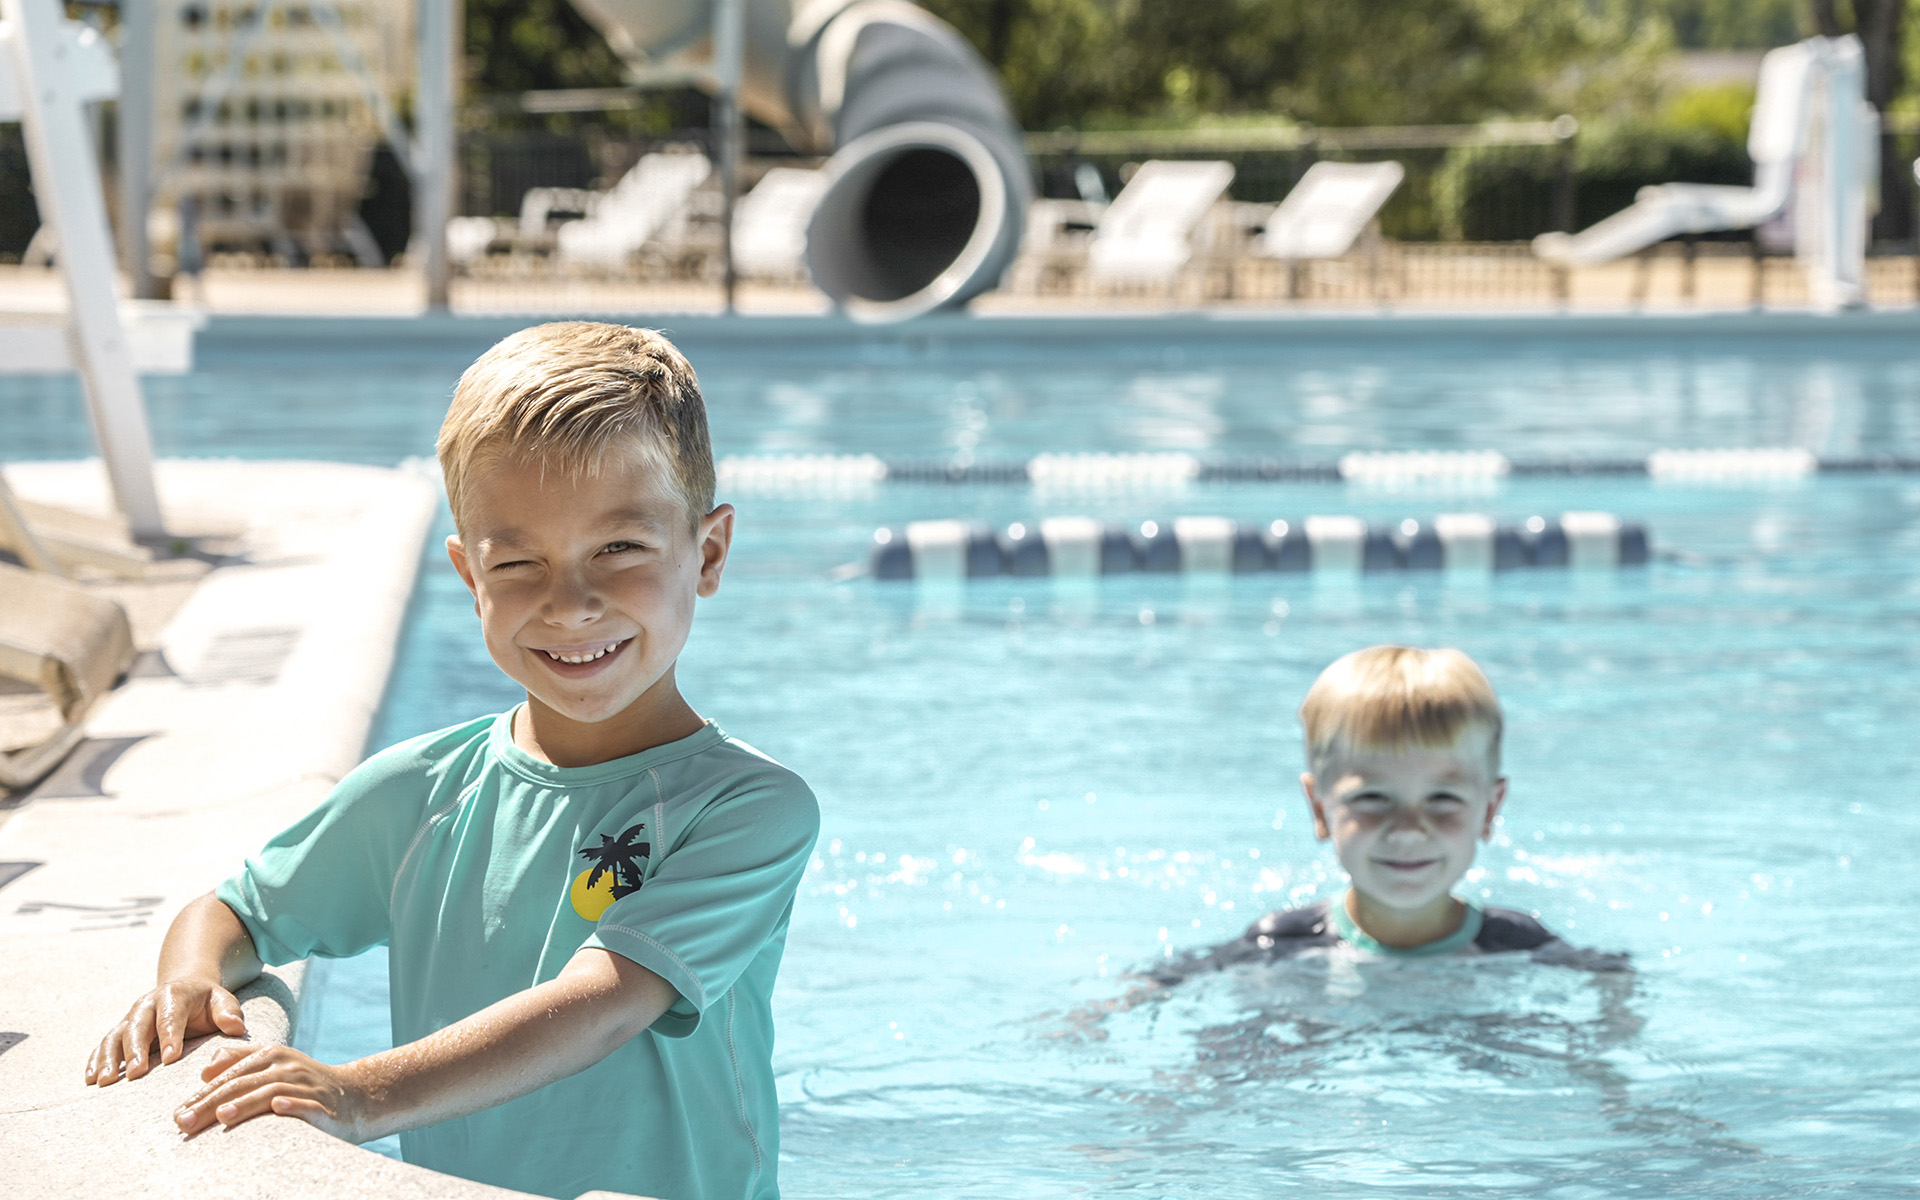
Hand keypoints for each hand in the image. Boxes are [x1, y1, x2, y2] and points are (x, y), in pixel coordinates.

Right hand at [85, 979, 247, 1085]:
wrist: (184, 991)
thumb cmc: (207, 1003)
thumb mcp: (222, 1001)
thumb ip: (229, 1013)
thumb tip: (235, 1027)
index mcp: (174, 995)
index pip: (171, 1016)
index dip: (170, 1036)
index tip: (171, 1058)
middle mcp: (147, 1005)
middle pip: (138, 1026)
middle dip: (135, 1050)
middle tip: (136, 1073)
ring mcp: (130, 1018)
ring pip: (115, 1037)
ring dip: (108, 1059)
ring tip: (105, 1082)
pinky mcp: (120, 1030)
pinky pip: (104, 1045)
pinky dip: (95, 1060)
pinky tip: (90, 1079)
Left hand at [175, 1043, 374, 1141]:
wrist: (356, 1096)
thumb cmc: (305, 1084)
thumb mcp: (274, 1066)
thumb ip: (240, 1060)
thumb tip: (205, 1068)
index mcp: (271, 1055)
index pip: (228, 1074)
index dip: (201, 1094)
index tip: (176, 1114)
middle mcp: (287, 1066)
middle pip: (242, 1083)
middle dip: (210, 1103)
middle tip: (184, 1122)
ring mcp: (306, 1085)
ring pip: (270, 1092)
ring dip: (245, 1103)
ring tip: (222, 1115)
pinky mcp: (324, 1104)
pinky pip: (306, 1103)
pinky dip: (292, 1105)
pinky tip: (278, 1109)